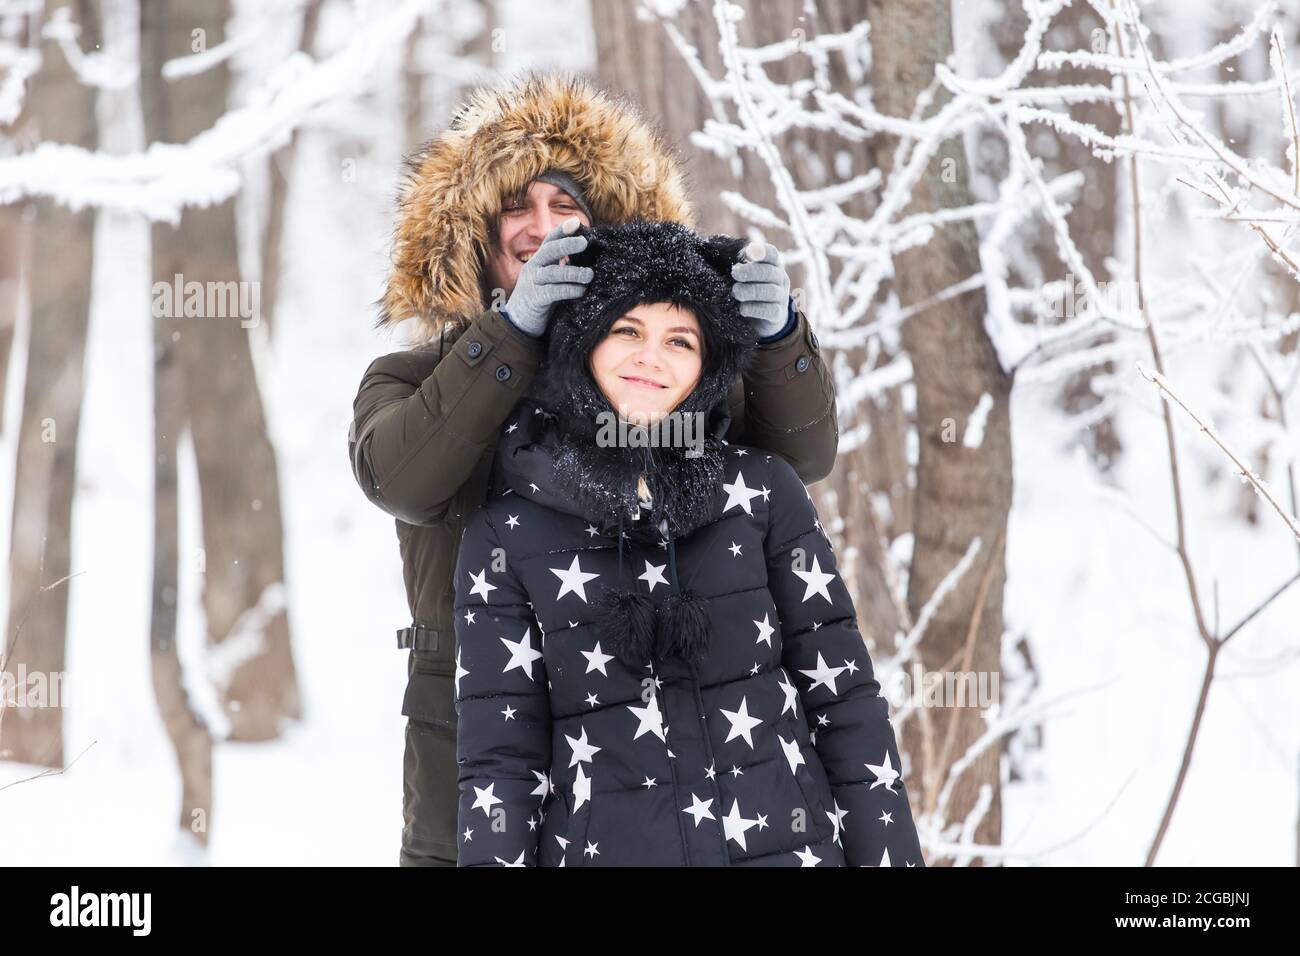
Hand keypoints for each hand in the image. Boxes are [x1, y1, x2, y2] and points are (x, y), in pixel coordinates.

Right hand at [503, 217, 593, 336]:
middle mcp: (534, 268)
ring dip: (573, 272)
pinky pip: (552, 292)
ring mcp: (532, 283)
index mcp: (539, 261)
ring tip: (589, 274)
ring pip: (552, 272)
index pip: (550, 241)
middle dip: (567, 244)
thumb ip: (563, 269)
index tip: (576, 222)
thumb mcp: (551, 280)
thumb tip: (589, 260)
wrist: (518, 322)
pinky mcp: (534, 299)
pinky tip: (581, 290)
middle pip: (549, 250)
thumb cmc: (540, 299)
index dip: (562, 230)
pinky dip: (568, 290)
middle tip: (584, 242)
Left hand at [731, 240, 790, 338]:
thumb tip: (724, 239)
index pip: (771, 254)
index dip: (760, 251)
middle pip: (769, 272)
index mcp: (772, 265)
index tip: (746, 252)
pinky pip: (770, 310)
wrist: (763, 318)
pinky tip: (742, 309)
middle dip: (751, 271)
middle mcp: (779, 278)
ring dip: (751, 291)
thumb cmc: (749, 288)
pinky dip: (755, 309)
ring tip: (735, 292)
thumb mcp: (744, 273)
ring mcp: (781, 297)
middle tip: (734, 272)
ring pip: (770, 291)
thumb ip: (736, 258)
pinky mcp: (777, 314)